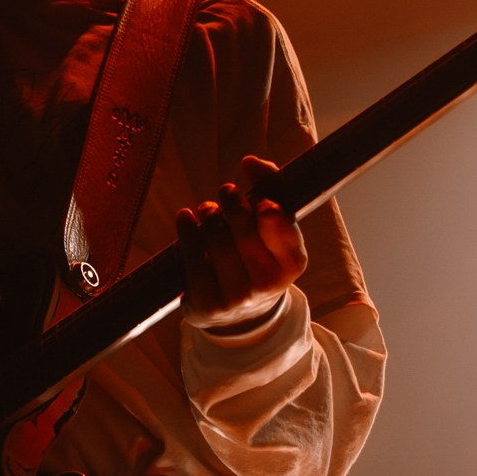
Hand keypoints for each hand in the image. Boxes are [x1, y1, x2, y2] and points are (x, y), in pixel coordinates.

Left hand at [177, 156, 307, 326]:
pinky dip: (187, 233)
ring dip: (209, 217)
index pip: (285, 235)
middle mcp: (267, 285)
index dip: (273, 219)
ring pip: (217, 244)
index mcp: (291, 264)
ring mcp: (236, 298)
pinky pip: (193, 261)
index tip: (262, 203)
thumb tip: (251, 161)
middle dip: (232, 205)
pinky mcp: (207, 305)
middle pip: (244, 233)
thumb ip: (270, 189)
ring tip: (207, 209)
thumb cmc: (257, 257)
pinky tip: (185, 219)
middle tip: (226, 191)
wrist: (239, 314)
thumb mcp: (272, 230)